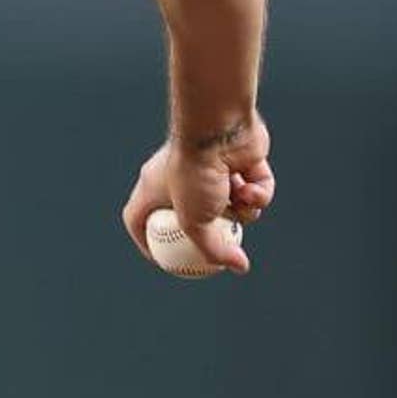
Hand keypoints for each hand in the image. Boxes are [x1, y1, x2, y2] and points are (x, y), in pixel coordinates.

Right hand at [121, 115, 273, 273]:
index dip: (148, 242)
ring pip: (233, 205)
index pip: (139, 218)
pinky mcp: (241, 160)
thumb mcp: (196, 222)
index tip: (167, 261)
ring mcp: (211, 167)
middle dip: (215, 229)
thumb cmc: (194, 171)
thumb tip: (238, 266)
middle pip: (194, 214)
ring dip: (243, 211)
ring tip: (241, 202)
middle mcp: (180, 176)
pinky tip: (252, 186)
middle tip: (228, 244)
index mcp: (155, 187)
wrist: (218, 130)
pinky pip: (253, 188)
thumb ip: (213, 250)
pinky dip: (257, 192)